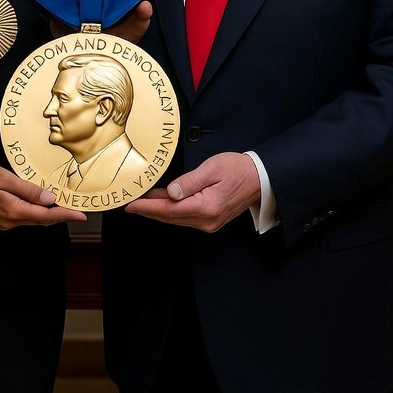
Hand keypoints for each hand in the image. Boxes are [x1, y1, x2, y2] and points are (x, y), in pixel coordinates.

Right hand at [0, 162, 86, 228]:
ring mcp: (5, 222)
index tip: (81, 215)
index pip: (46, 216)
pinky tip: (42, 205)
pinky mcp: (2, 218)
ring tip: (64, 207)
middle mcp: (10, 221)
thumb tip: (50, 198)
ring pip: (34, 219)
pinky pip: (25, 217)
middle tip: (77, 211)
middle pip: (42, 220)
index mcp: (13, 211)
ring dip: (49, 214)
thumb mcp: (6, 178)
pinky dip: (37, 212)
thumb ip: (29, 190)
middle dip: (61, 216)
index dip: (65, 215)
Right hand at [62, 0, 152, 43]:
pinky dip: (64, 4)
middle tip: (93, 2)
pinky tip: (71, 15)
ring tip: (82, 12)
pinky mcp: (60, 11)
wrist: (98, 58)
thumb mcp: (133, 29)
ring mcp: (73, 1)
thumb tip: (145, 5)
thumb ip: (141, 16)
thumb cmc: (117, 39)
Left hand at [126, 153, 259, 231]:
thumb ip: (189, 182)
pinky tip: (163, 203)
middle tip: (131, 203)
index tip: (131, 205)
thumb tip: (170, 192)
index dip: (147, 207)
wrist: (260, 179)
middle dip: (149, 210)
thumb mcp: (212, 169)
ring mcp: (209, 223)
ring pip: (176, 219)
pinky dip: (171, 211)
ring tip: (143, 202)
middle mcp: (207, 221)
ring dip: (159, 210)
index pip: (169, 209)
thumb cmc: (238, 170)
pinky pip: (185, 218)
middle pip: (170, 217)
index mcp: (206, 207)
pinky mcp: (211, 221)